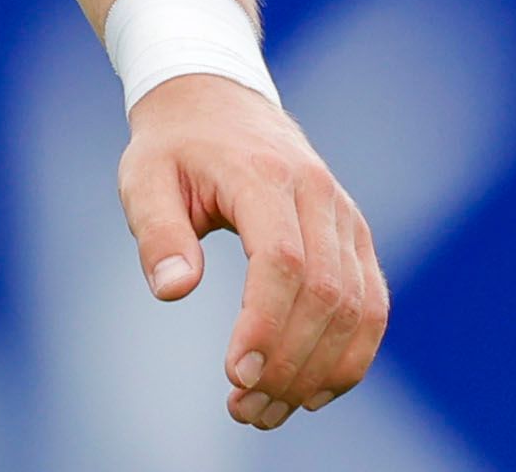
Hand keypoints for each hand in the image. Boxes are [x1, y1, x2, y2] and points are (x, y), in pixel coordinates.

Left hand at [120, 72, 386, 429]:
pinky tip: (310, 392)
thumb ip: (158, 232)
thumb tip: (172, 291)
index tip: (234, 375)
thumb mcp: (144, 177)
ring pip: (360, 309)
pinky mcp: (357, 239)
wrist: (218, 103)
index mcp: (264, 176)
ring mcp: (346, 218)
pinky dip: (349, 356)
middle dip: (290, 362)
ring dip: (322, 371)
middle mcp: (319, 195)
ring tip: (269, 411)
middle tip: (245, 409)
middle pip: (327, 294)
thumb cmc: (174, 148)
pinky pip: (372, 306)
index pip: (283, 261)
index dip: (266, 325)